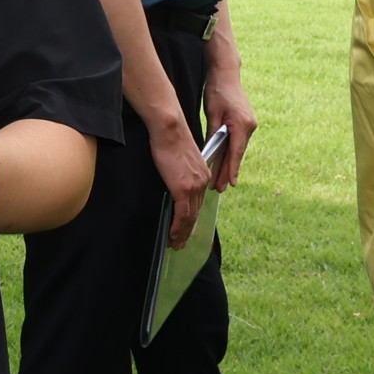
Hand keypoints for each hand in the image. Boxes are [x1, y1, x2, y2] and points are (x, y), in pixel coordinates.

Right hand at [147, 110, 216, 246]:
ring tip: (175, 243)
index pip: (198, 203)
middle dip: (188, 231)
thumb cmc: (171, 140)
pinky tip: (173, 234)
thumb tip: (174, 181)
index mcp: (203, 175)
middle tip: (181, 243)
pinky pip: (182, 214)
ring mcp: (194, 187)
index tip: (186, 228)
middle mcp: (202, 182)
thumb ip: (182, 173)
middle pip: (196, 213)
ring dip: (182, 233)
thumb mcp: (181, 159)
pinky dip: (178, 227)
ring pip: (190, 217)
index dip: (192, 218)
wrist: (170, 130)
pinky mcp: (183, 189)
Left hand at [203, 55, 259, 192]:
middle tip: (220, 188)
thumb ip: (213, 133)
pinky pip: (238, 142)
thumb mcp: (212, 114)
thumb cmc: (217, 91)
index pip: (235, 152)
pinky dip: (231, 153)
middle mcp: (249, 126)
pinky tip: (225, 164)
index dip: (231, 170)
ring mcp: (249, 124)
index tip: (229, 184)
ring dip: (229, 164)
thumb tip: (209, 152)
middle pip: (237, 154)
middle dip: (228, 171)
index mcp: (242, 124)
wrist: (227, 74)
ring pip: (238, 149)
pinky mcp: (246, 122)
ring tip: (221, 181)